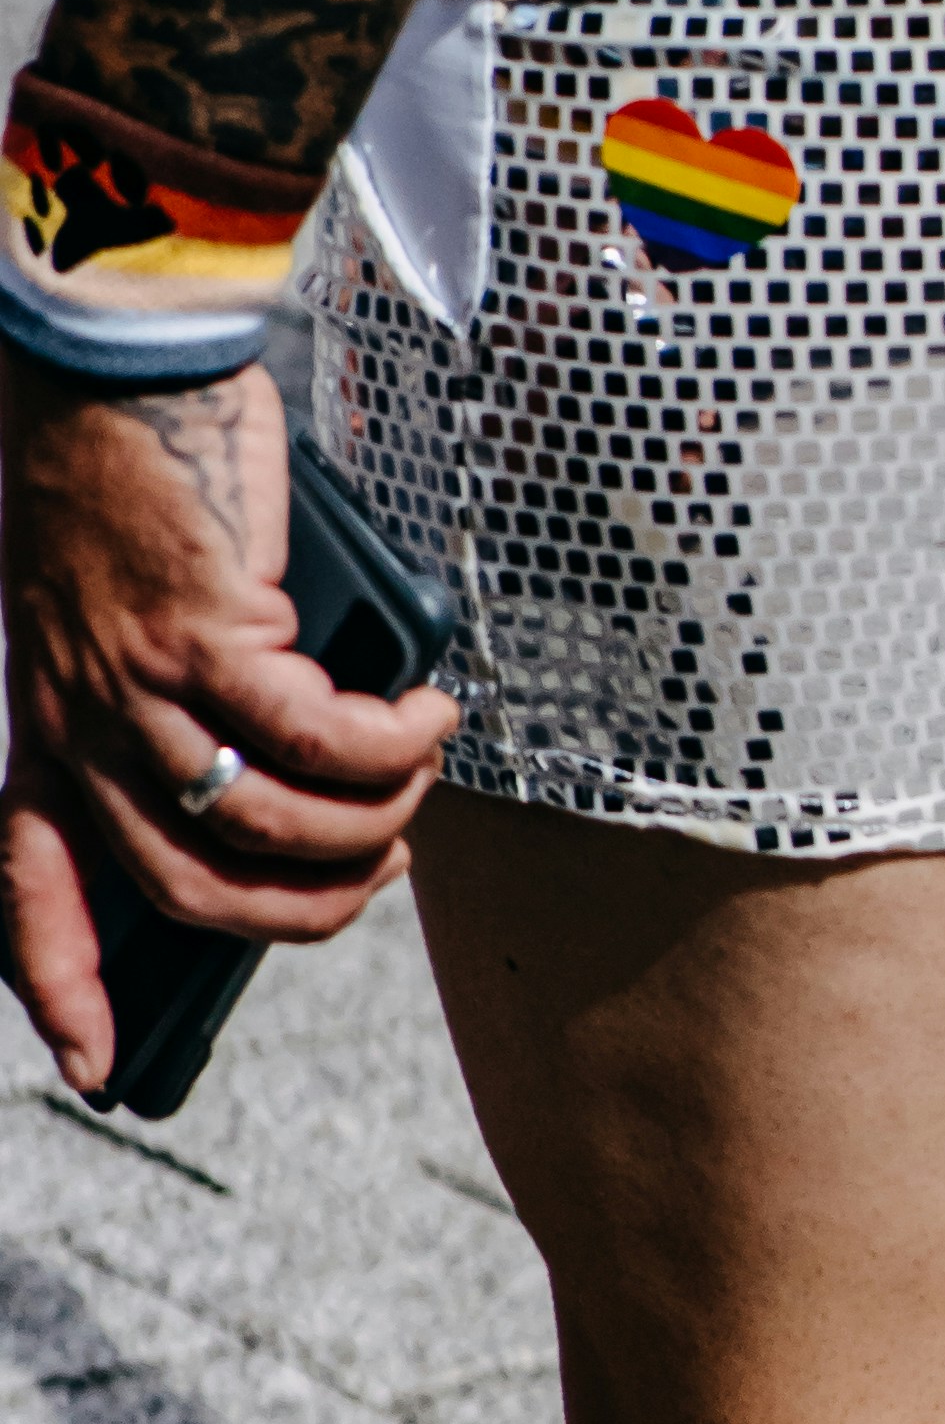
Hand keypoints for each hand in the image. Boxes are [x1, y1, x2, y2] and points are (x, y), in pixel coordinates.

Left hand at [0, 353, 455, 1091]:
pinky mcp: (202, 631)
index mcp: (45, 725)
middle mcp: (76, 719)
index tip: (92, 1067)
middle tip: (381, 870)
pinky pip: (319, 737)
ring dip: (371, 823)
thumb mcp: (137, 619)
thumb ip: (188, 713)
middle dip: (310, 910)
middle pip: (193, 889)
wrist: (119, 356)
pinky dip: (391, 741)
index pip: (28, 885)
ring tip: (419, 773)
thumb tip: (296, 800)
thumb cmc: (139, 476)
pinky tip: (425, 708)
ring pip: (268, 823)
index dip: (60, 985)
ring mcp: (134, 680)